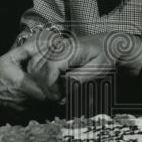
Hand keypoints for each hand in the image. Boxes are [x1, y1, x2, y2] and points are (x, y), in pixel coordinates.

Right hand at [0, 44, 58, 117]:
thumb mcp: (8, 58)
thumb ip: (25, 51)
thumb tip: (41, 43)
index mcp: (22, 84)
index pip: (47, 91)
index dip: (55, 86)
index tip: (59, 78)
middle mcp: (24, 98)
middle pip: (49, 99)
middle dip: (56, 91)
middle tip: (59, 82)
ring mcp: (23, 107)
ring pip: (44, 105)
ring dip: (49, 96)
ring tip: (53, 87)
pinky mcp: (22, 111)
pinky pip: (37, 109)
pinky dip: (42, 102)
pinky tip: (41, 93)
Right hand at [21, 31, 141, 94]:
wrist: (106, 44)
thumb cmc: (104, 56)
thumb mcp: (97, 69)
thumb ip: (80, 78)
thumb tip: (64, 87)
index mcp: (68, 50)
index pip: (48, 70)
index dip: (50, 87)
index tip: (58, 97)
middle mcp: (57, 47)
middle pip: (38, 69)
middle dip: (45, 87)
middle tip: (58, 97)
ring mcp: (53, 48)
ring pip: (34, 66)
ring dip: (41, 82)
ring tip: (56, 91)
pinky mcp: (52, 51)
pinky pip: (37, 63)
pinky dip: (40, 75)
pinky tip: (52, 83)